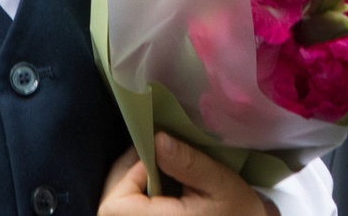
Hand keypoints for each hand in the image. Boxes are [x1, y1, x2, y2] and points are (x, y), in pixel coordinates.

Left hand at [99, 134, 273, 215]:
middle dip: (126, 176)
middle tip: (152, 155)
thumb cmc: (237, 213)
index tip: (154, 156)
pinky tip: (156, 188)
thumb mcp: (219, 183)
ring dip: (130, 188)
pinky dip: (135, 200)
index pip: (116, 205)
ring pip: (117, 211)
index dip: (128, 175)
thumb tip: (158, 139)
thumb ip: (187, 163)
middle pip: (110, 208)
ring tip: (156, 170)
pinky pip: (129, 213)